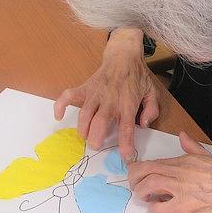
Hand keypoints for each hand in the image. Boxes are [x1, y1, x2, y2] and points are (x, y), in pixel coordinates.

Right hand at [53, 27, 158, 159]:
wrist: (123, 56)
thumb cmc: (138, 77)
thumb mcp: (152, 92)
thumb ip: (151, 110)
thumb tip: (143, 125)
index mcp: (127, 104)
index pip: (126, 128)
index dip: (126, 145)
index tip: (126, 157)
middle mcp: (110, 101)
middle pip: (100, 123)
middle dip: (96, 138)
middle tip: (97, 146)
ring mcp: (95, 94)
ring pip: (84, 114)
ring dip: (82, 128)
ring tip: (85, 136)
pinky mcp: (85, 88)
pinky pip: (69, 96)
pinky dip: (61, 105)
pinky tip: (59, 117)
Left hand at [128, 132, 211, 212]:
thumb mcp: (211, 156)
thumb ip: (193, 146)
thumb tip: (182, 136)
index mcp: (186, 159)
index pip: (153, 161)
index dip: (140, 168)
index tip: (137, 174)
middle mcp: (180, 171)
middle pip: (143, 171)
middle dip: (134, 179)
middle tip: (135, 187)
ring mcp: (182, 188)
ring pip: (147, 186)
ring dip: (140, 193)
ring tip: (145, 198)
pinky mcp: (187, 207)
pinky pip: (160, 209)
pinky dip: (154, 211)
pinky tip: (159, 210)